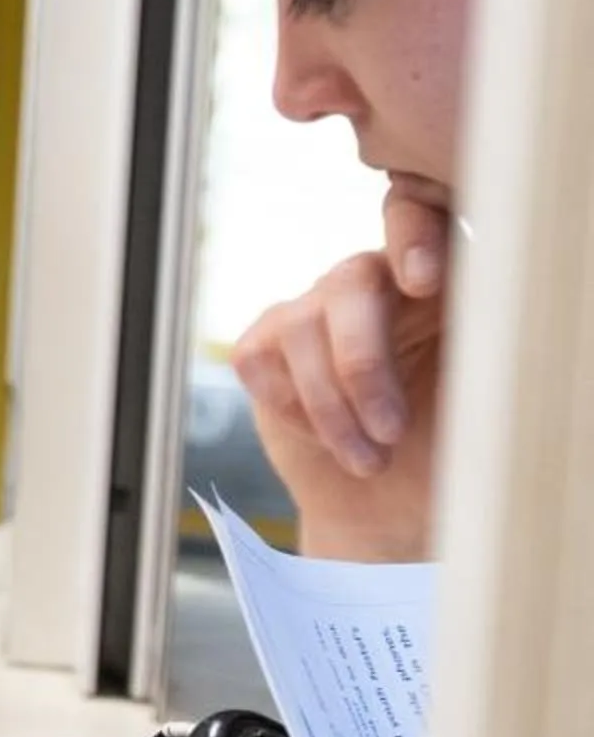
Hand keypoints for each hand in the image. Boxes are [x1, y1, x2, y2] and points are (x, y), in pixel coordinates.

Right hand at [231, 186, 448, 560]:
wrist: (387, 509)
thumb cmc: (446, 455)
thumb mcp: (477, 408)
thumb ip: (473, 361)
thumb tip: (452, 326)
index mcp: (444, 285)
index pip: (425, 227)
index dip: (416, 241)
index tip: (425, 284)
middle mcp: (375, 281)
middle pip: (352, 285)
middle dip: (363, 364)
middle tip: (390, 432)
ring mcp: (314, 308)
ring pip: (300, 328)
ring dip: (331, 408)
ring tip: (370, 462)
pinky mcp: (265, 343)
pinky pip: (259, 361)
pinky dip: (292, 410)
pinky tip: (325, 439)